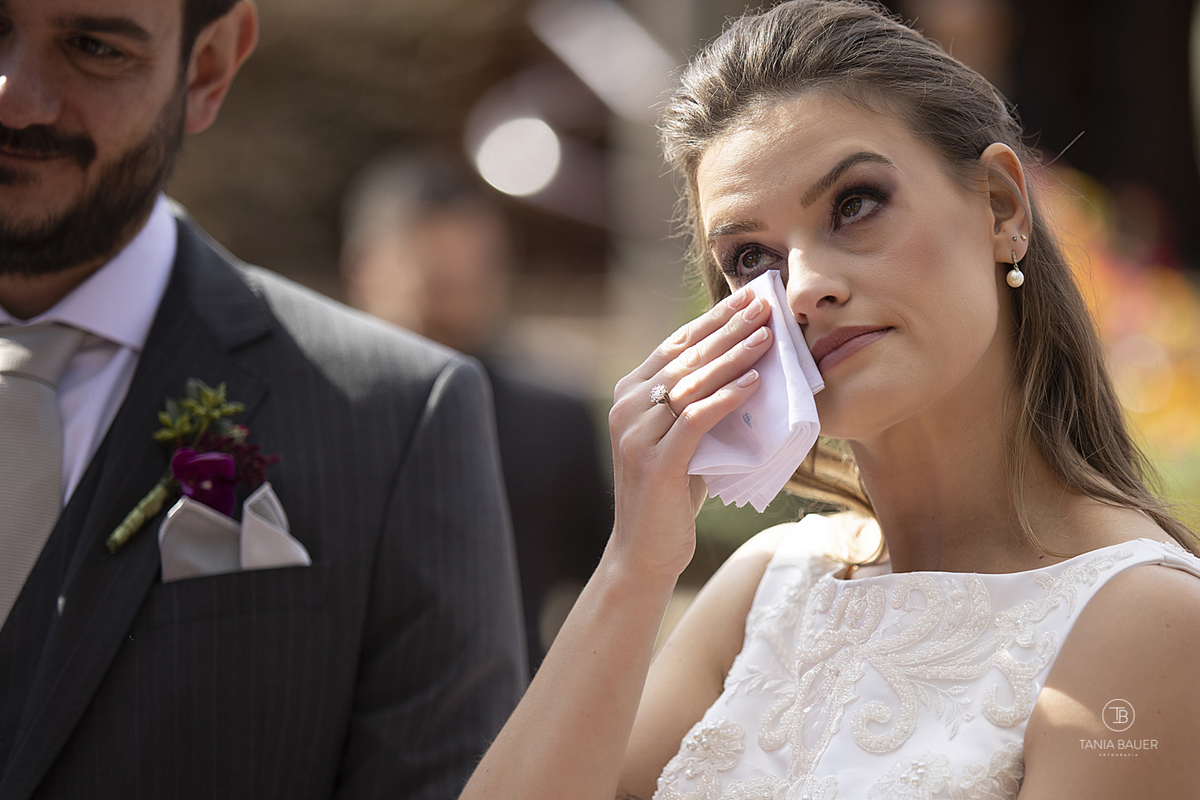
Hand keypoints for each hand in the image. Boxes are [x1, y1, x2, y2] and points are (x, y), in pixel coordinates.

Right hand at [607, 286, 772, 579]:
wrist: (644, 552)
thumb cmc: (670, 496)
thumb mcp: (682, 439)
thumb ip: (696, 405)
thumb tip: (745, 370)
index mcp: (631, 395)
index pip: (677, 345)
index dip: (713, 320)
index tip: (749, 299)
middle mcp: (627, 407)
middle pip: (686, 357)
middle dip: (728, 328)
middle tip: (764, 306)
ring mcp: (637, 434)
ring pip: (691, 383)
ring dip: (732, 356)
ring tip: (767, 337)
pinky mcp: (656, 462)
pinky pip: (695, 420)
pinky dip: (725, 398)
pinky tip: (753, 382)